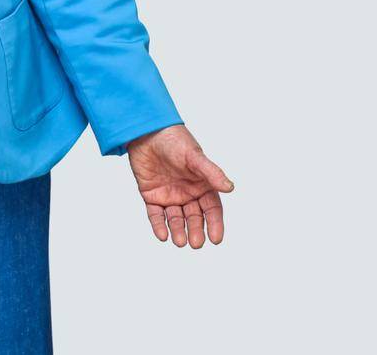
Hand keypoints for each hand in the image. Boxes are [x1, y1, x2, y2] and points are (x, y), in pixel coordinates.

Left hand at [126, 124, 233, 247]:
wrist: (146, 132)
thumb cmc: (174, 141)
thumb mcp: (194, 157)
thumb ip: (211, 173)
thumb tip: (230, 188)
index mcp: (202, 185)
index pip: (212, 209)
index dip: (215, 224)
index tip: (216, 239)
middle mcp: (187, 193)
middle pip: (194, 217)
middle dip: (196, 230)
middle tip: (195, 243)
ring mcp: (169, 195)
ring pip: (175, 218)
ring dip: (178, 230)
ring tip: (180, 242)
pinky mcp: (151, 194)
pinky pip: (155, 214)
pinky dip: (158, 225)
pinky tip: (162, 235)